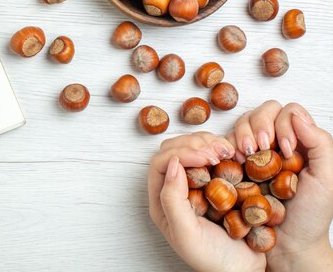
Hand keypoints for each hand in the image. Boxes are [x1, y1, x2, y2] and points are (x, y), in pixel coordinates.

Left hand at [148, 132, 265, 271]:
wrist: (242, 270)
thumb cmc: (211, 257)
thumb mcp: (185, 232)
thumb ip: (172, 199)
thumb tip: (173, 164)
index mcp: (162, 199)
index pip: (160, 163)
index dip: (181, 153)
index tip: (206, 158)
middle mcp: (176, 186)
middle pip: (175, 149)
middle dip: (195, 144)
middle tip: (218, 154)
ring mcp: (197, 180)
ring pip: (192, 146)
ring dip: (209, 142)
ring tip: (227, 152)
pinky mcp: (217, 178)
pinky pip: (213, 152)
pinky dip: (223, 147)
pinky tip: (234, 154)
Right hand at [227, 101, 332, 271]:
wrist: (286, 246)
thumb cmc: (309, 217)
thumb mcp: (327, 180)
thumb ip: (320, 144)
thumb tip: (297, 116)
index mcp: (301, 143)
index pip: (289, 112)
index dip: (283, 124)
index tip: (284, 149)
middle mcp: (277, 143)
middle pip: (264, 110)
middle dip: (259, 125)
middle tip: (261, 147)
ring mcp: (254, 152)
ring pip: (243, 121)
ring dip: (242, 134)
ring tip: (245, 155)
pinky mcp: (234, 163)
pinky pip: (225, 142)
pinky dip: (227, 146)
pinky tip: (233, 160)